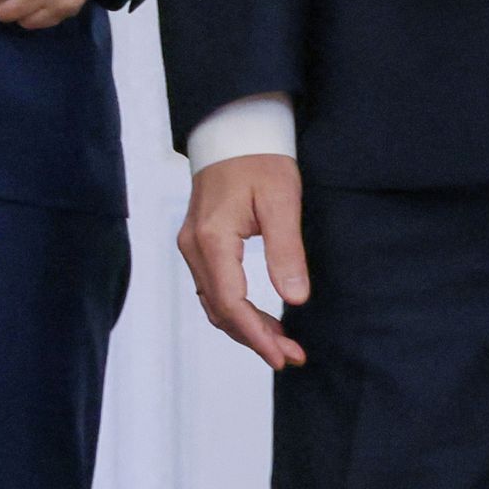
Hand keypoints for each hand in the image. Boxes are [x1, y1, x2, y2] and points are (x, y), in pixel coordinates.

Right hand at [179, 153, 311, 369]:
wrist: (233, 132)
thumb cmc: (259, 160)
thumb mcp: (282, 202)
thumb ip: (286, 252)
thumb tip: (296, 298)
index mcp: (211, 238)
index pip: (230, 302)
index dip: (256, 335)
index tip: (283, 356)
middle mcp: (194, 245)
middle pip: (219, 309)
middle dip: (254, 337)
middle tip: (292, 356)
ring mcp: (192, 244)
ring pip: (214, 302)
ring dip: (246, 327)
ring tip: (283, 342)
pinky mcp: (200, 243)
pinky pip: (214, 287)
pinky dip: (236, 309)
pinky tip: (263, 317)